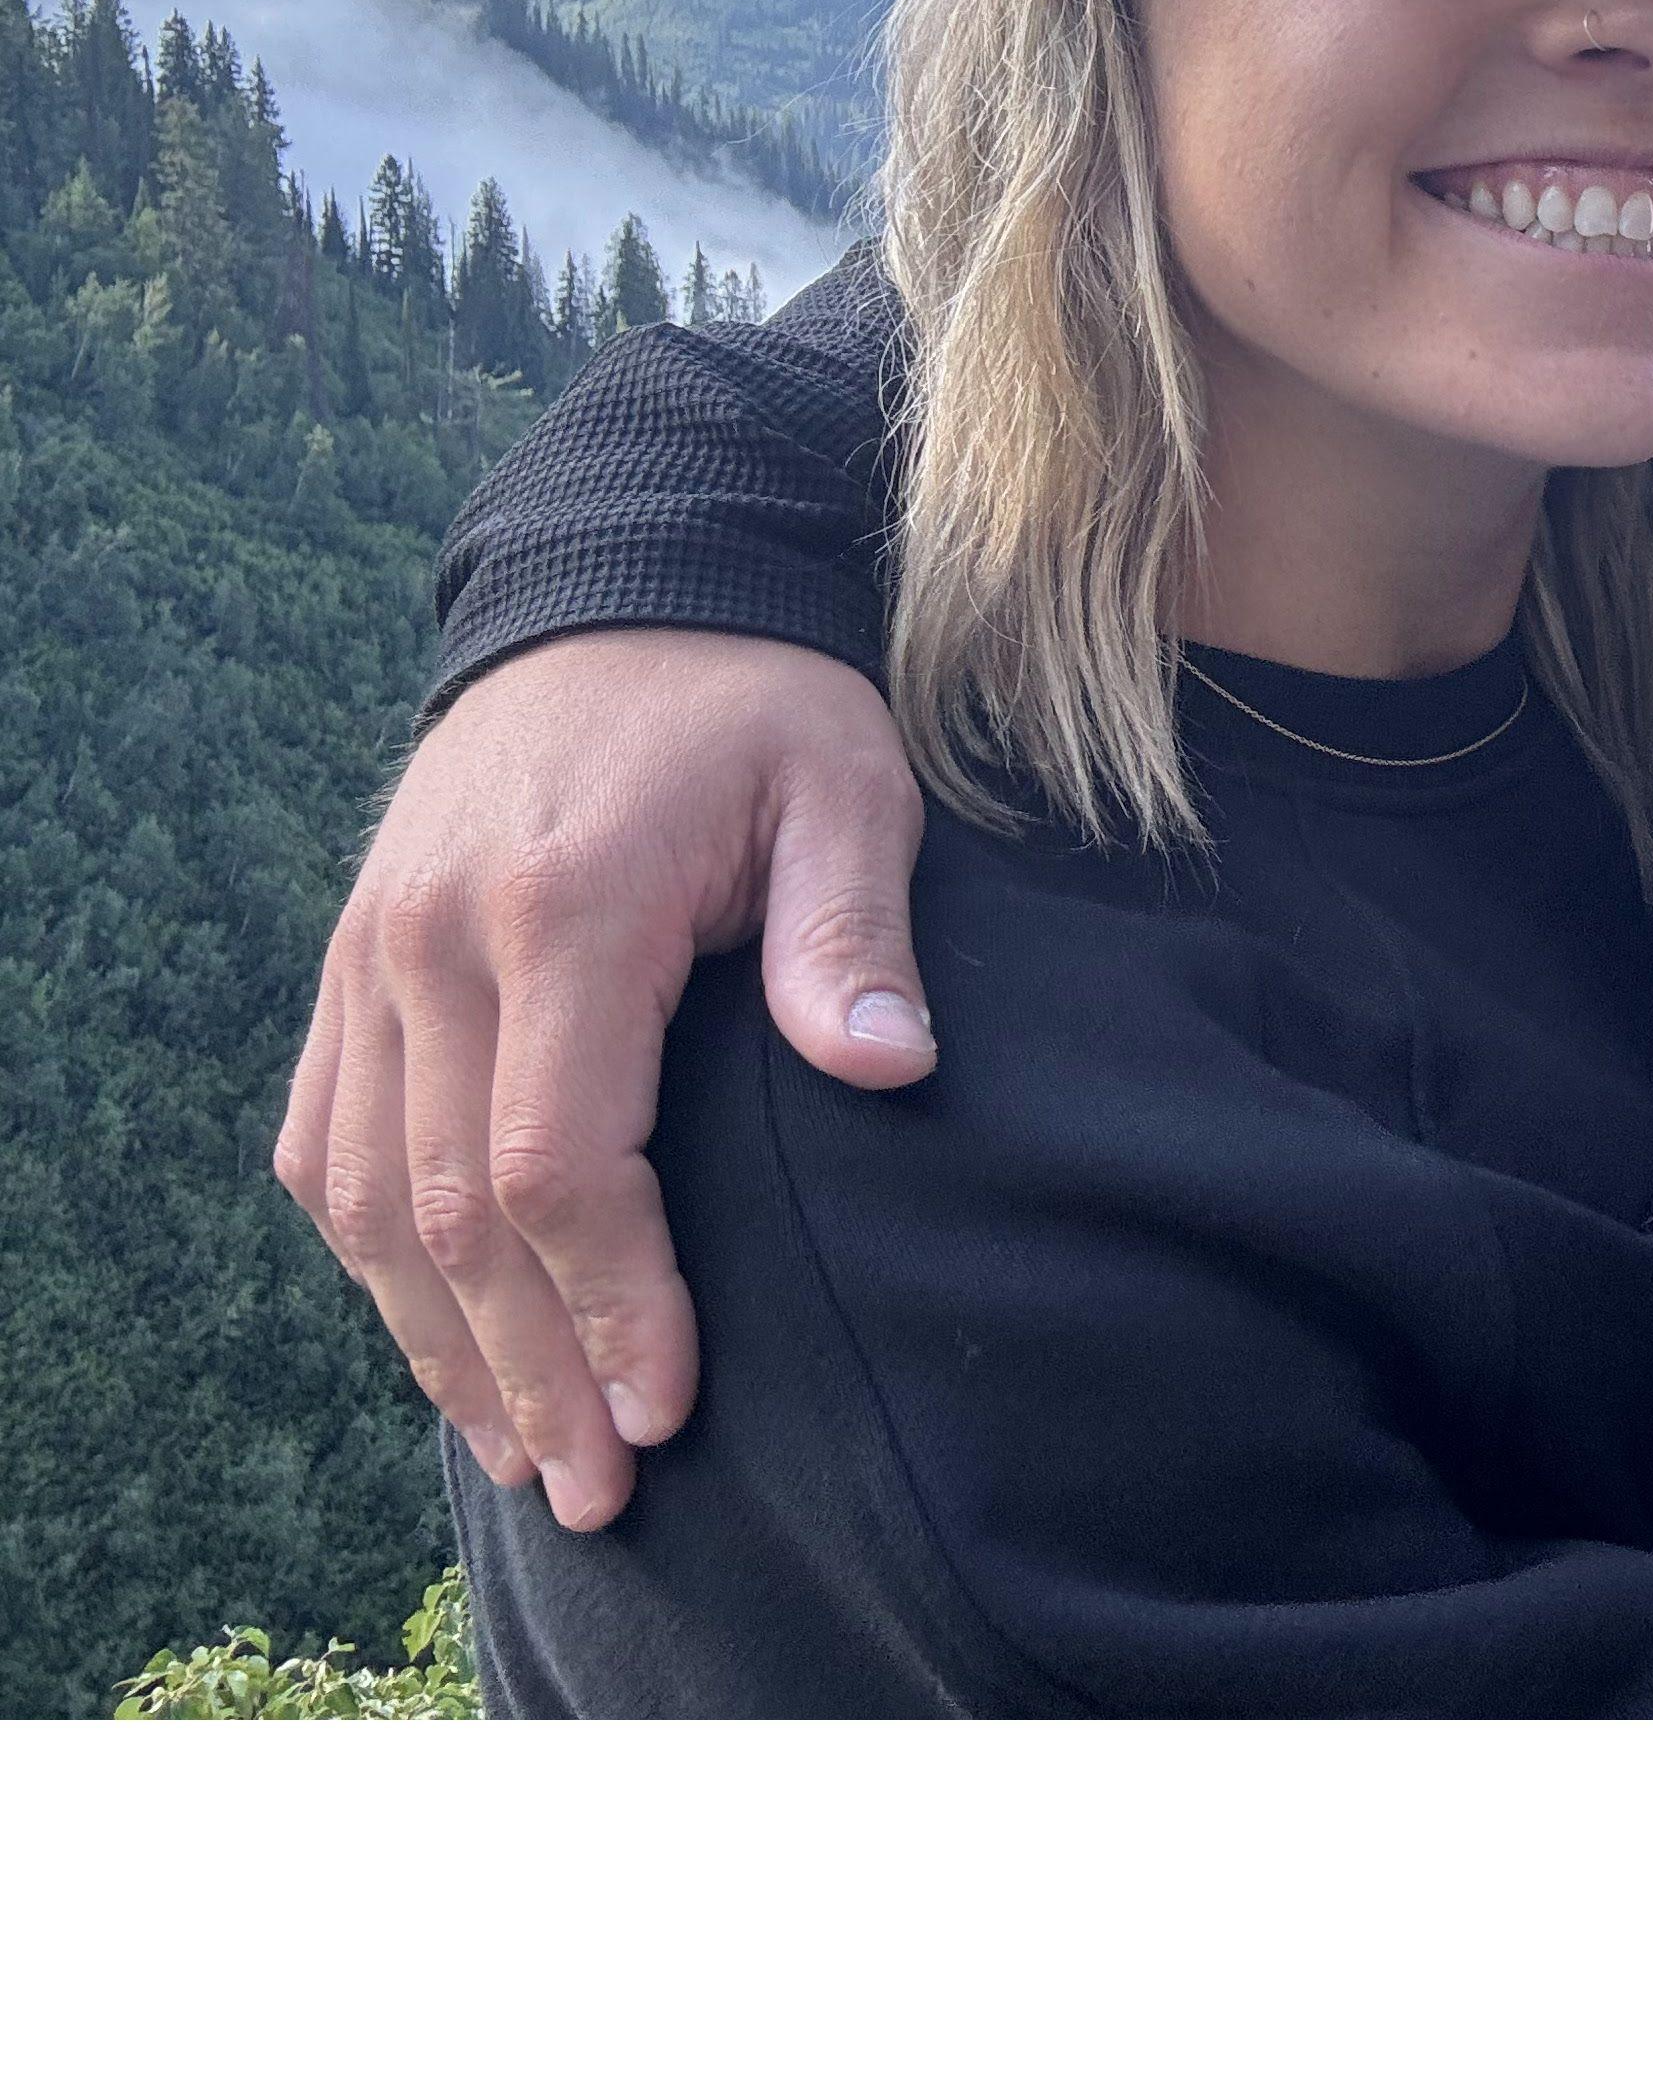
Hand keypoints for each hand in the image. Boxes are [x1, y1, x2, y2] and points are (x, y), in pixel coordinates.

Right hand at [272, 630, 931, 1529]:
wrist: (619, 593)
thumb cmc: (756, 702)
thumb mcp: (845, 779)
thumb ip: (855, 926)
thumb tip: (890, 1068)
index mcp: (562, 907)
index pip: (554, 1162)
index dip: (609, 1303)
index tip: (668, 1408)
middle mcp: (435, 943)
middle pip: (447, 1214)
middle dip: (526, 1372)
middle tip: (598, 1496)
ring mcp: (372, 956)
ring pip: (366, 1201)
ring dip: (439, 1347)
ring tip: (524, 1460)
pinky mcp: (352, 965)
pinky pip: (327, 1144)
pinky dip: (373, 1265)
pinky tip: (444, 1345)